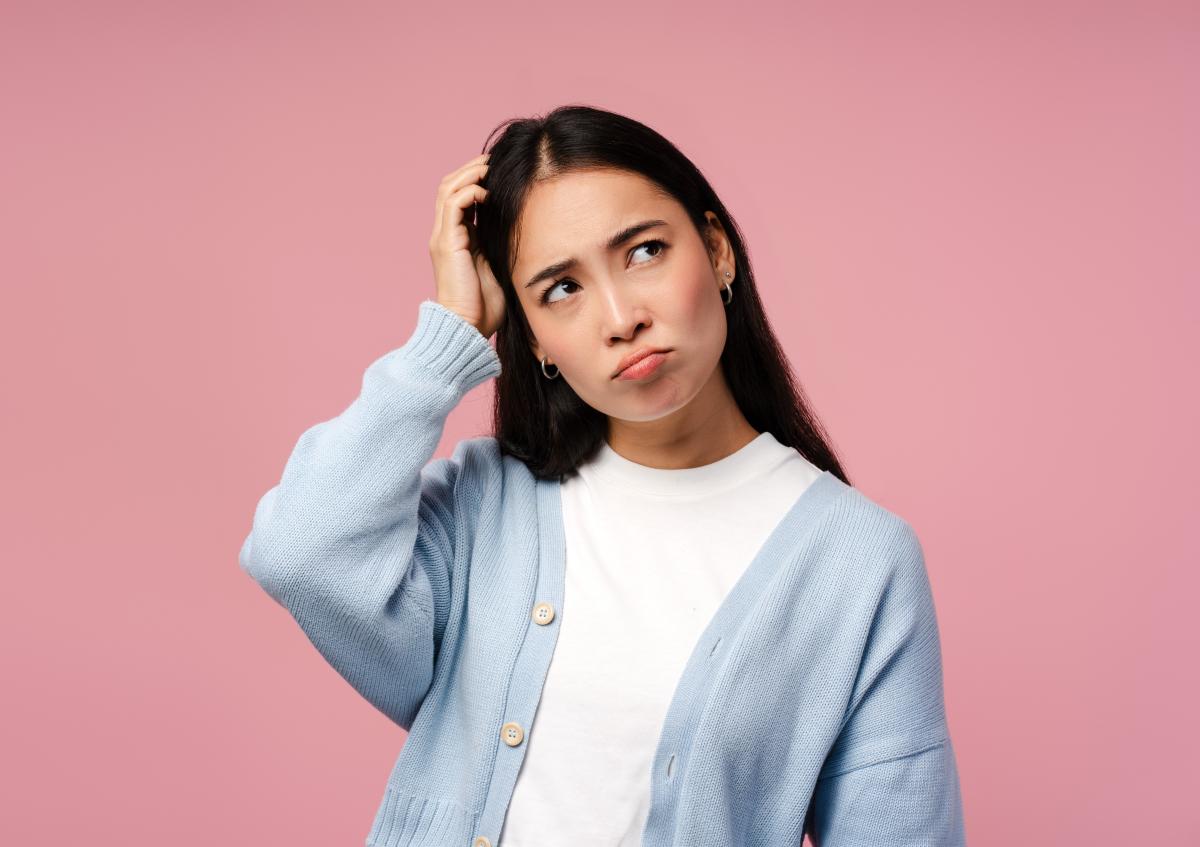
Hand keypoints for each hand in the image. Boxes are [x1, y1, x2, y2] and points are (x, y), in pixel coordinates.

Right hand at [428, 152, 505, 338]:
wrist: (467, 327)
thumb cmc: (485, 306)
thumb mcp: (497, 267)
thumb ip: (500, 245)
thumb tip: (522, 228)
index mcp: (456, 239)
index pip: (459, 197)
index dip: (475, 180)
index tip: (498, 172)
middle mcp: (445, 234)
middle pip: (449, 186)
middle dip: (471, 169)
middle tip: (493, 160)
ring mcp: (443, 238)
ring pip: (448, 189)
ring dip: (470, 174)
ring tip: (489, 167)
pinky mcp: (447, 243)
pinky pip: (453, 205)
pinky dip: (469, 191)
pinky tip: (486, 192)